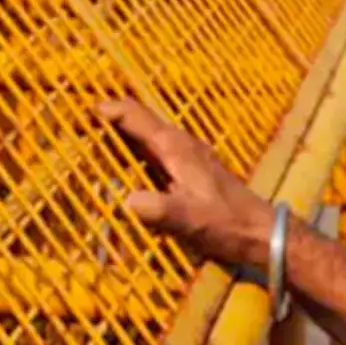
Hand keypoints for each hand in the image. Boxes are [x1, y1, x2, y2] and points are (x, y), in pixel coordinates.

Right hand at [95, 94, 273, 269]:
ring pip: (151, 135)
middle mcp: (182, 145)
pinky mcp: (194, 170)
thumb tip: (127, 201)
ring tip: (100, 140)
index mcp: (177, 149)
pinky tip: (131, 166)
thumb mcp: (190, 220)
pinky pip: (158, 151)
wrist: (262, 233)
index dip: (110, 111)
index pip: (138, 118)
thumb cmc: (227, 224)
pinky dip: (139, 150)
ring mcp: (190, 156)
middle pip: (142, 122)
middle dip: (113, 119)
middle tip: (83, 126)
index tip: (84, 112)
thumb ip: (160, 210)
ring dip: (125, 134)